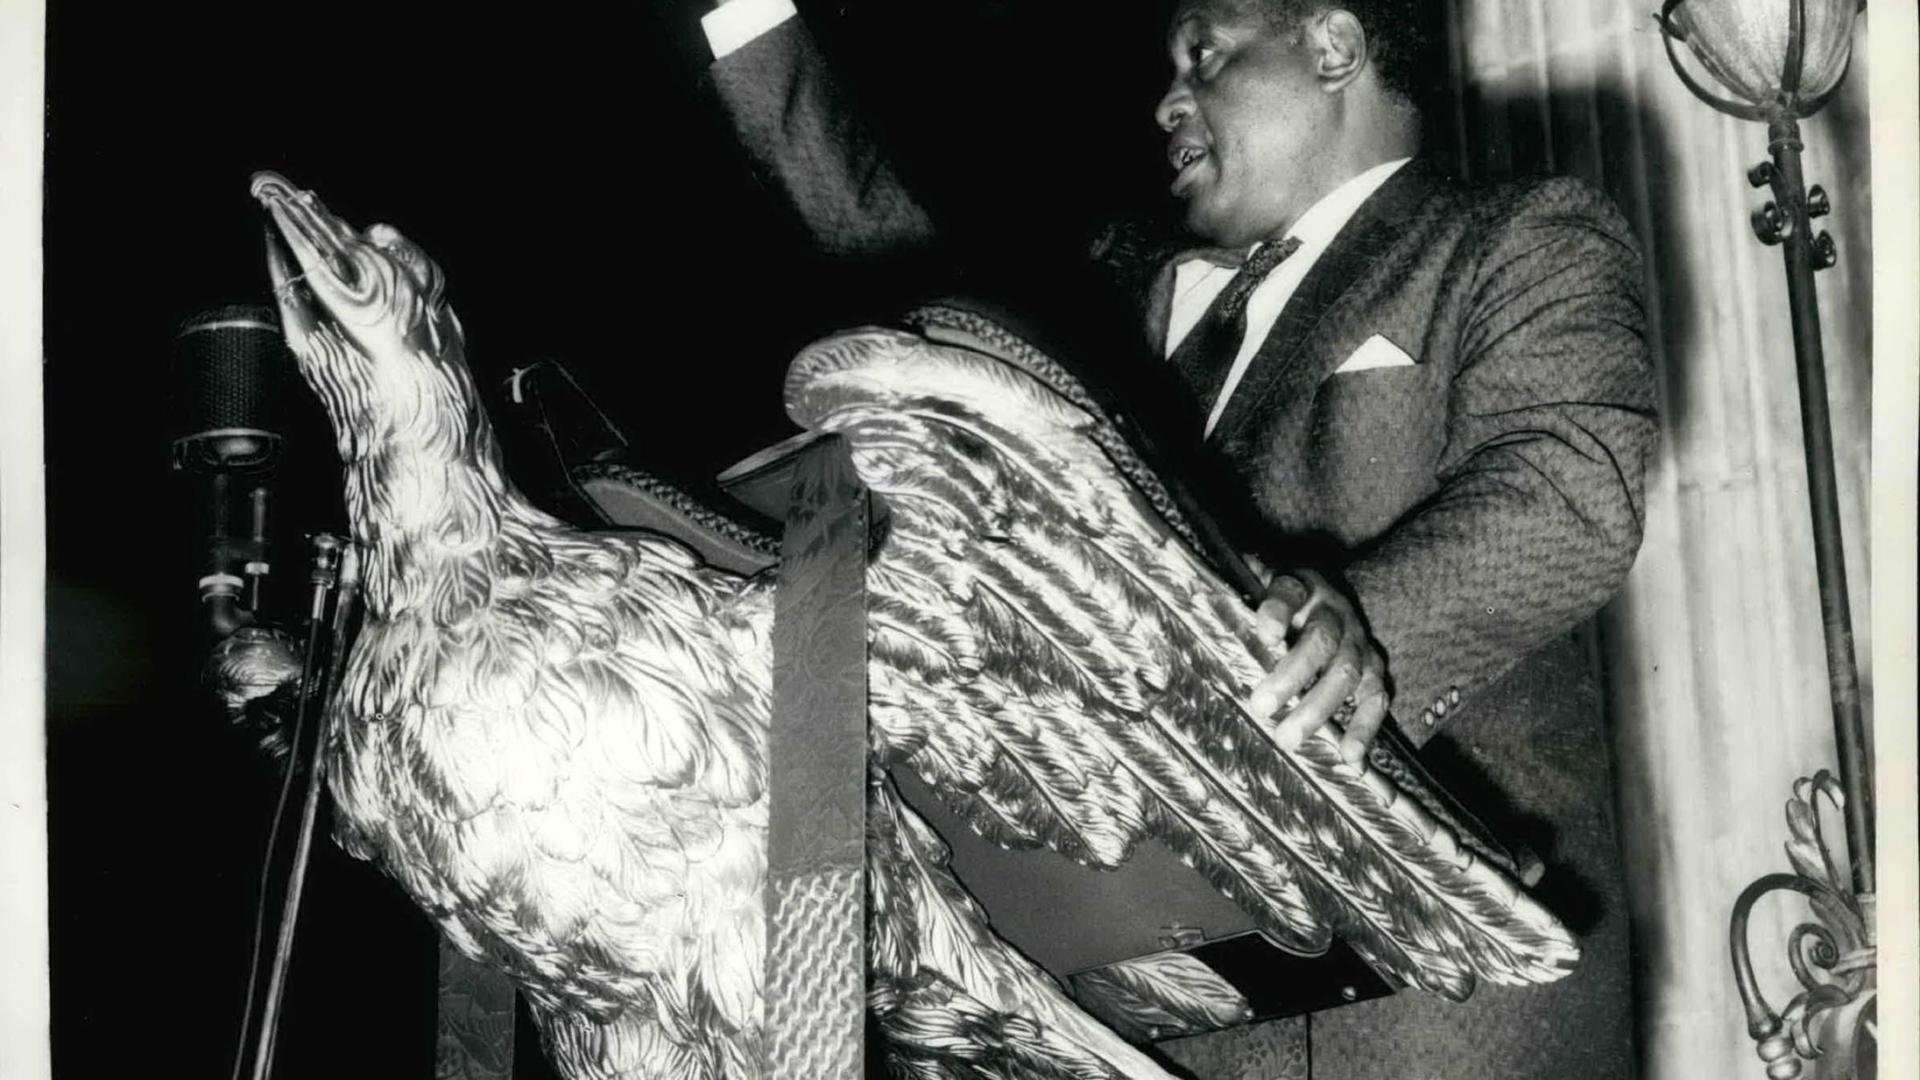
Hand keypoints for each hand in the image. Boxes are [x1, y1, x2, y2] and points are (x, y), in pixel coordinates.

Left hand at [1246, 569, 1389, 764]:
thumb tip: (1195, 593)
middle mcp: (1334, 611)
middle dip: (1291, 677)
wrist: (1330, 596)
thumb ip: (1234, 594)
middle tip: (1259, 708)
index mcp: (1300, 586)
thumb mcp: (1257, 585)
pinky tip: (1349, 755)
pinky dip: (1365, 726)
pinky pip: (1375, 696)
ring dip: (1318, 709)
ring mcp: (1358, 640)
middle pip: (1320, 641)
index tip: (1267, 635)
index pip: (1288, 592)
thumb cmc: (1280, 602)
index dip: (1278, 612)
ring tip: (1287, 739)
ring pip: (1346, 673)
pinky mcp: (1373, 667)